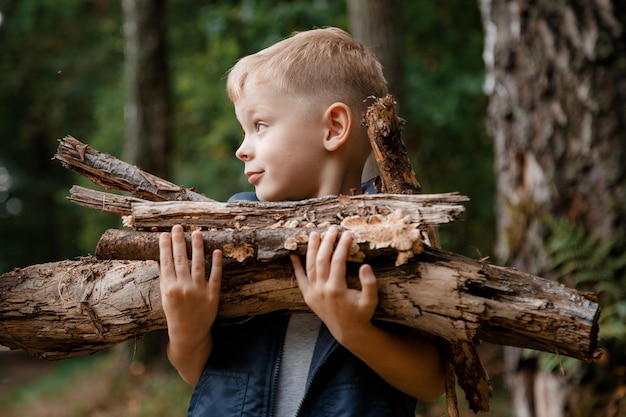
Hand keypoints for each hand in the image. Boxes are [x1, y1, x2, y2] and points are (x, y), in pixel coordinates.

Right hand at [159, 225, 221, 384]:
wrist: (188, 334)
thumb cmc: (175, 313)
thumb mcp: (165, 297)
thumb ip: (165, 278)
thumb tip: (162, 258)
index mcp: (169, 288)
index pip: (166, 262)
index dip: (165, 247)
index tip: (165, 233)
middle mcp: (183, 288)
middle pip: (181, 260)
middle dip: (179, 242)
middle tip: (178, 227)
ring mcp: (199, 291)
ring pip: (198, 265)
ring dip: (197, 248)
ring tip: (197, 233)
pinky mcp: (213, 296)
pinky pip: (215, 277)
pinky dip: (216, 264)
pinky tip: (217, 251)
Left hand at [290, 226, 378, 343]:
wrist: (347, 331)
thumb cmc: (361, 314)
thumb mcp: (371, 301)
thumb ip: (370, 284)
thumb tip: (365, 266)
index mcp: (337, 289)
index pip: (338, 261)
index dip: (342, 246)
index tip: (348, 234)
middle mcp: (322, 290)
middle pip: (322, 260)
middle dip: (327, 242)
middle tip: (332, 229)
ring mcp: (313, 293)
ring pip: (310, 266)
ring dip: (311, 249)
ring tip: (314, 234)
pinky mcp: (308, 296)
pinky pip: (300, 279)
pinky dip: (296, 267)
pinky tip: (293, 255)